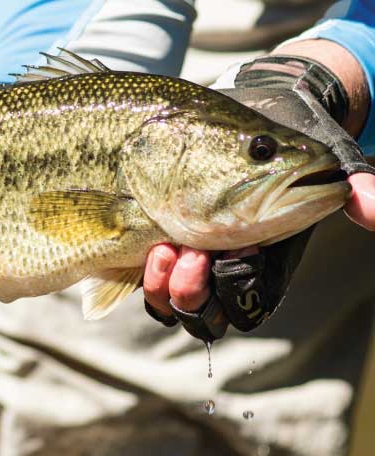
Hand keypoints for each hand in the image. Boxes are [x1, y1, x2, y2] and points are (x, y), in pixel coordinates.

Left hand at [143, 41, 374, 341]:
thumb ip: (355, 185)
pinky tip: (148, 244)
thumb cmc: (286, 134)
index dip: (236, 290)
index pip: (248, 301)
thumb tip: (370, 201)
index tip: (236, 251)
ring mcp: (186, 254)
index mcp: (263, 256)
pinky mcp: (155, 239)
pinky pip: (139, 277)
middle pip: (202, 314)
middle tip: (189, 256)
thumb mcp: (323, 156)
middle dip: (191, 294)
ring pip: (167, 302)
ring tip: (165, 248)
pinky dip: (141, 271)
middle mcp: (222, 264)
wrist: (241, 107)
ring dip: (163, 285)